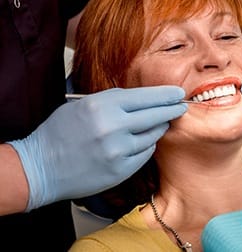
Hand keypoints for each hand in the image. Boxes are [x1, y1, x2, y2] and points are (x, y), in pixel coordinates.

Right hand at [8, 86, 186, 210]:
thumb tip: (145, 99)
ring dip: (158, 128)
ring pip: (153, 135)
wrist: (40, 167)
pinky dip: (146, 146)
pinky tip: (140, 142)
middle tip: (181, 106)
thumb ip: (113, 101)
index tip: (178, 93)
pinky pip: (145, 153)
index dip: (165, 94)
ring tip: (158, 124)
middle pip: (156, 115)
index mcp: (102, 105)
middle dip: (172, 109)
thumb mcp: (82, 105)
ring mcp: (118, 150)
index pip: (145, 96)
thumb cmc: (60, 132)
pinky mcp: (121, 170)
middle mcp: (113, 127)